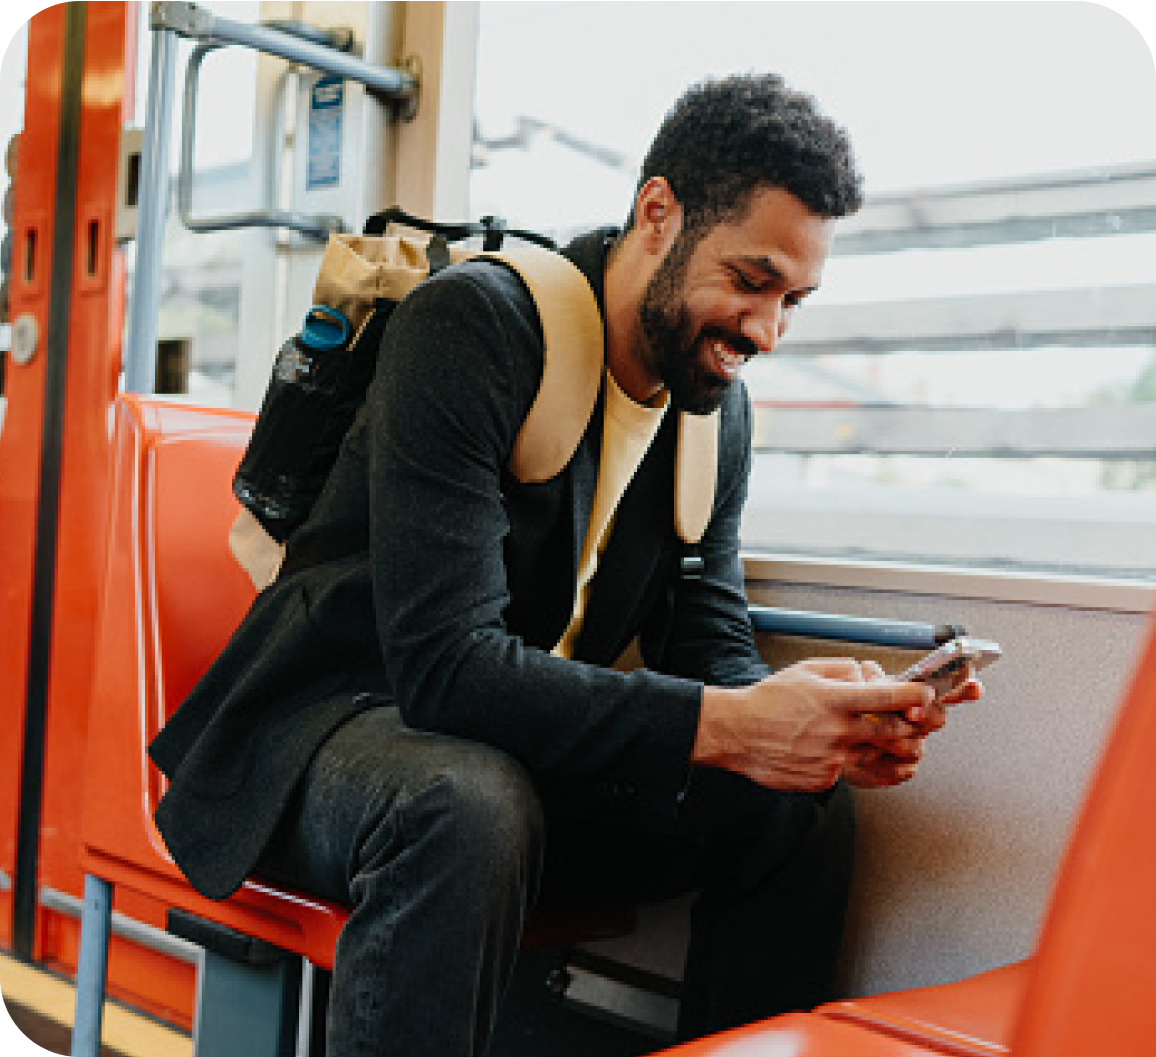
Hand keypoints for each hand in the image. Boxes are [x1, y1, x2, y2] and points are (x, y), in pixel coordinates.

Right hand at [693, 658, 935, 792]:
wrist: (736, 733)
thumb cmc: (767, 701)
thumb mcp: (805, 670)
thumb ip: (842, 670)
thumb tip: (868, 676)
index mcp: (835, 700)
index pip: (890, 697)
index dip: (916, 695)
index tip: (926, 694)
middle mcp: (838, 731)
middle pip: (894, 732)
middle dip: (905, 726)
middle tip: (903, 720)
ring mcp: (833, 759)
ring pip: (872, 754)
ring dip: (874, 745)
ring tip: (851, 733)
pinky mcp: (824, 779)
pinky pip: (847, 770)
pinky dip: (843, 760)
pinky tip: (821, 749)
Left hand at [842, 660, 983, 787]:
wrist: (833, 744)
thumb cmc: (850, 711)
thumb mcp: (857, 687)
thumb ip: (870, 679)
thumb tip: (872, 674)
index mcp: (914, 697)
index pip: (948, 689)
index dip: (964, 688)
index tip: (974, 686)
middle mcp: (920, 721)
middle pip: (937, 718)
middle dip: (924, 715)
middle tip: (910, 712)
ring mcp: (914, 745)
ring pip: (916, 747)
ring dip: (893, 741)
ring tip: (870, 736)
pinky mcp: (902, 770)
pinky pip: (901, 770)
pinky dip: (881, 763)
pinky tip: (866, 756)